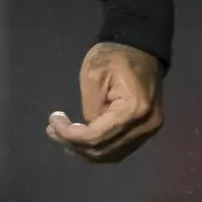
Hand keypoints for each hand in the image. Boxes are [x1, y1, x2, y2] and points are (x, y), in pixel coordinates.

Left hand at [45, 41, 164, 162]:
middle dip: (74, 144)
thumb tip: (87, 128)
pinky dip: (99, 147)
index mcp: (133, 110)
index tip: (52, 122)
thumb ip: (90, 108)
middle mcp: (145, 126)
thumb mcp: (93, 76)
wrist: (140, 48)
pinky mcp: (146, 129)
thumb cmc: (114, 57)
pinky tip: (81, 139)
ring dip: (85, 149)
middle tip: (53, 131)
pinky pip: (120, 148)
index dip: (70, 135)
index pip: (96, 136)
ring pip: (111, 154)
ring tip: (63, 136)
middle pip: (104, 150)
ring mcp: (149, 130)